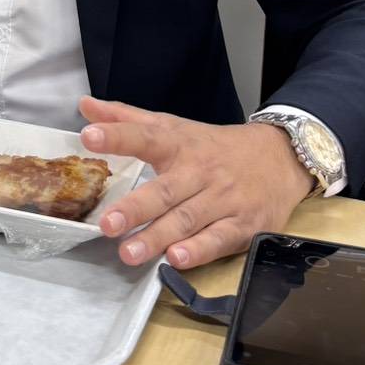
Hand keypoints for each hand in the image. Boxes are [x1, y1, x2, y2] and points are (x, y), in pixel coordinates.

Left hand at [79, 97, 312, 269]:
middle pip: (165, 190)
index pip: (145, 137)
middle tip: (107, 224)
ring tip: (129, 252)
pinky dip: (199, 250)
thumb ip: (126, 120)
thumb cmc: (214, 147)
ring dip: (158, 237)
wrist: (279, 158)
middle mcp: (200, 171)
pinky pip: (219, 239)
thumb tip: (85, 105)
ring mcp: (223, 199)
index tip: (89, 136)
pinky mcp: (243, 225)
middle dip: (135, 208)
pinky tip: (177, 258)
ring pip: (187, 219)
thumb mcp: (172, 127)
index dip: (117, 135)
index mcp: (179, 144)